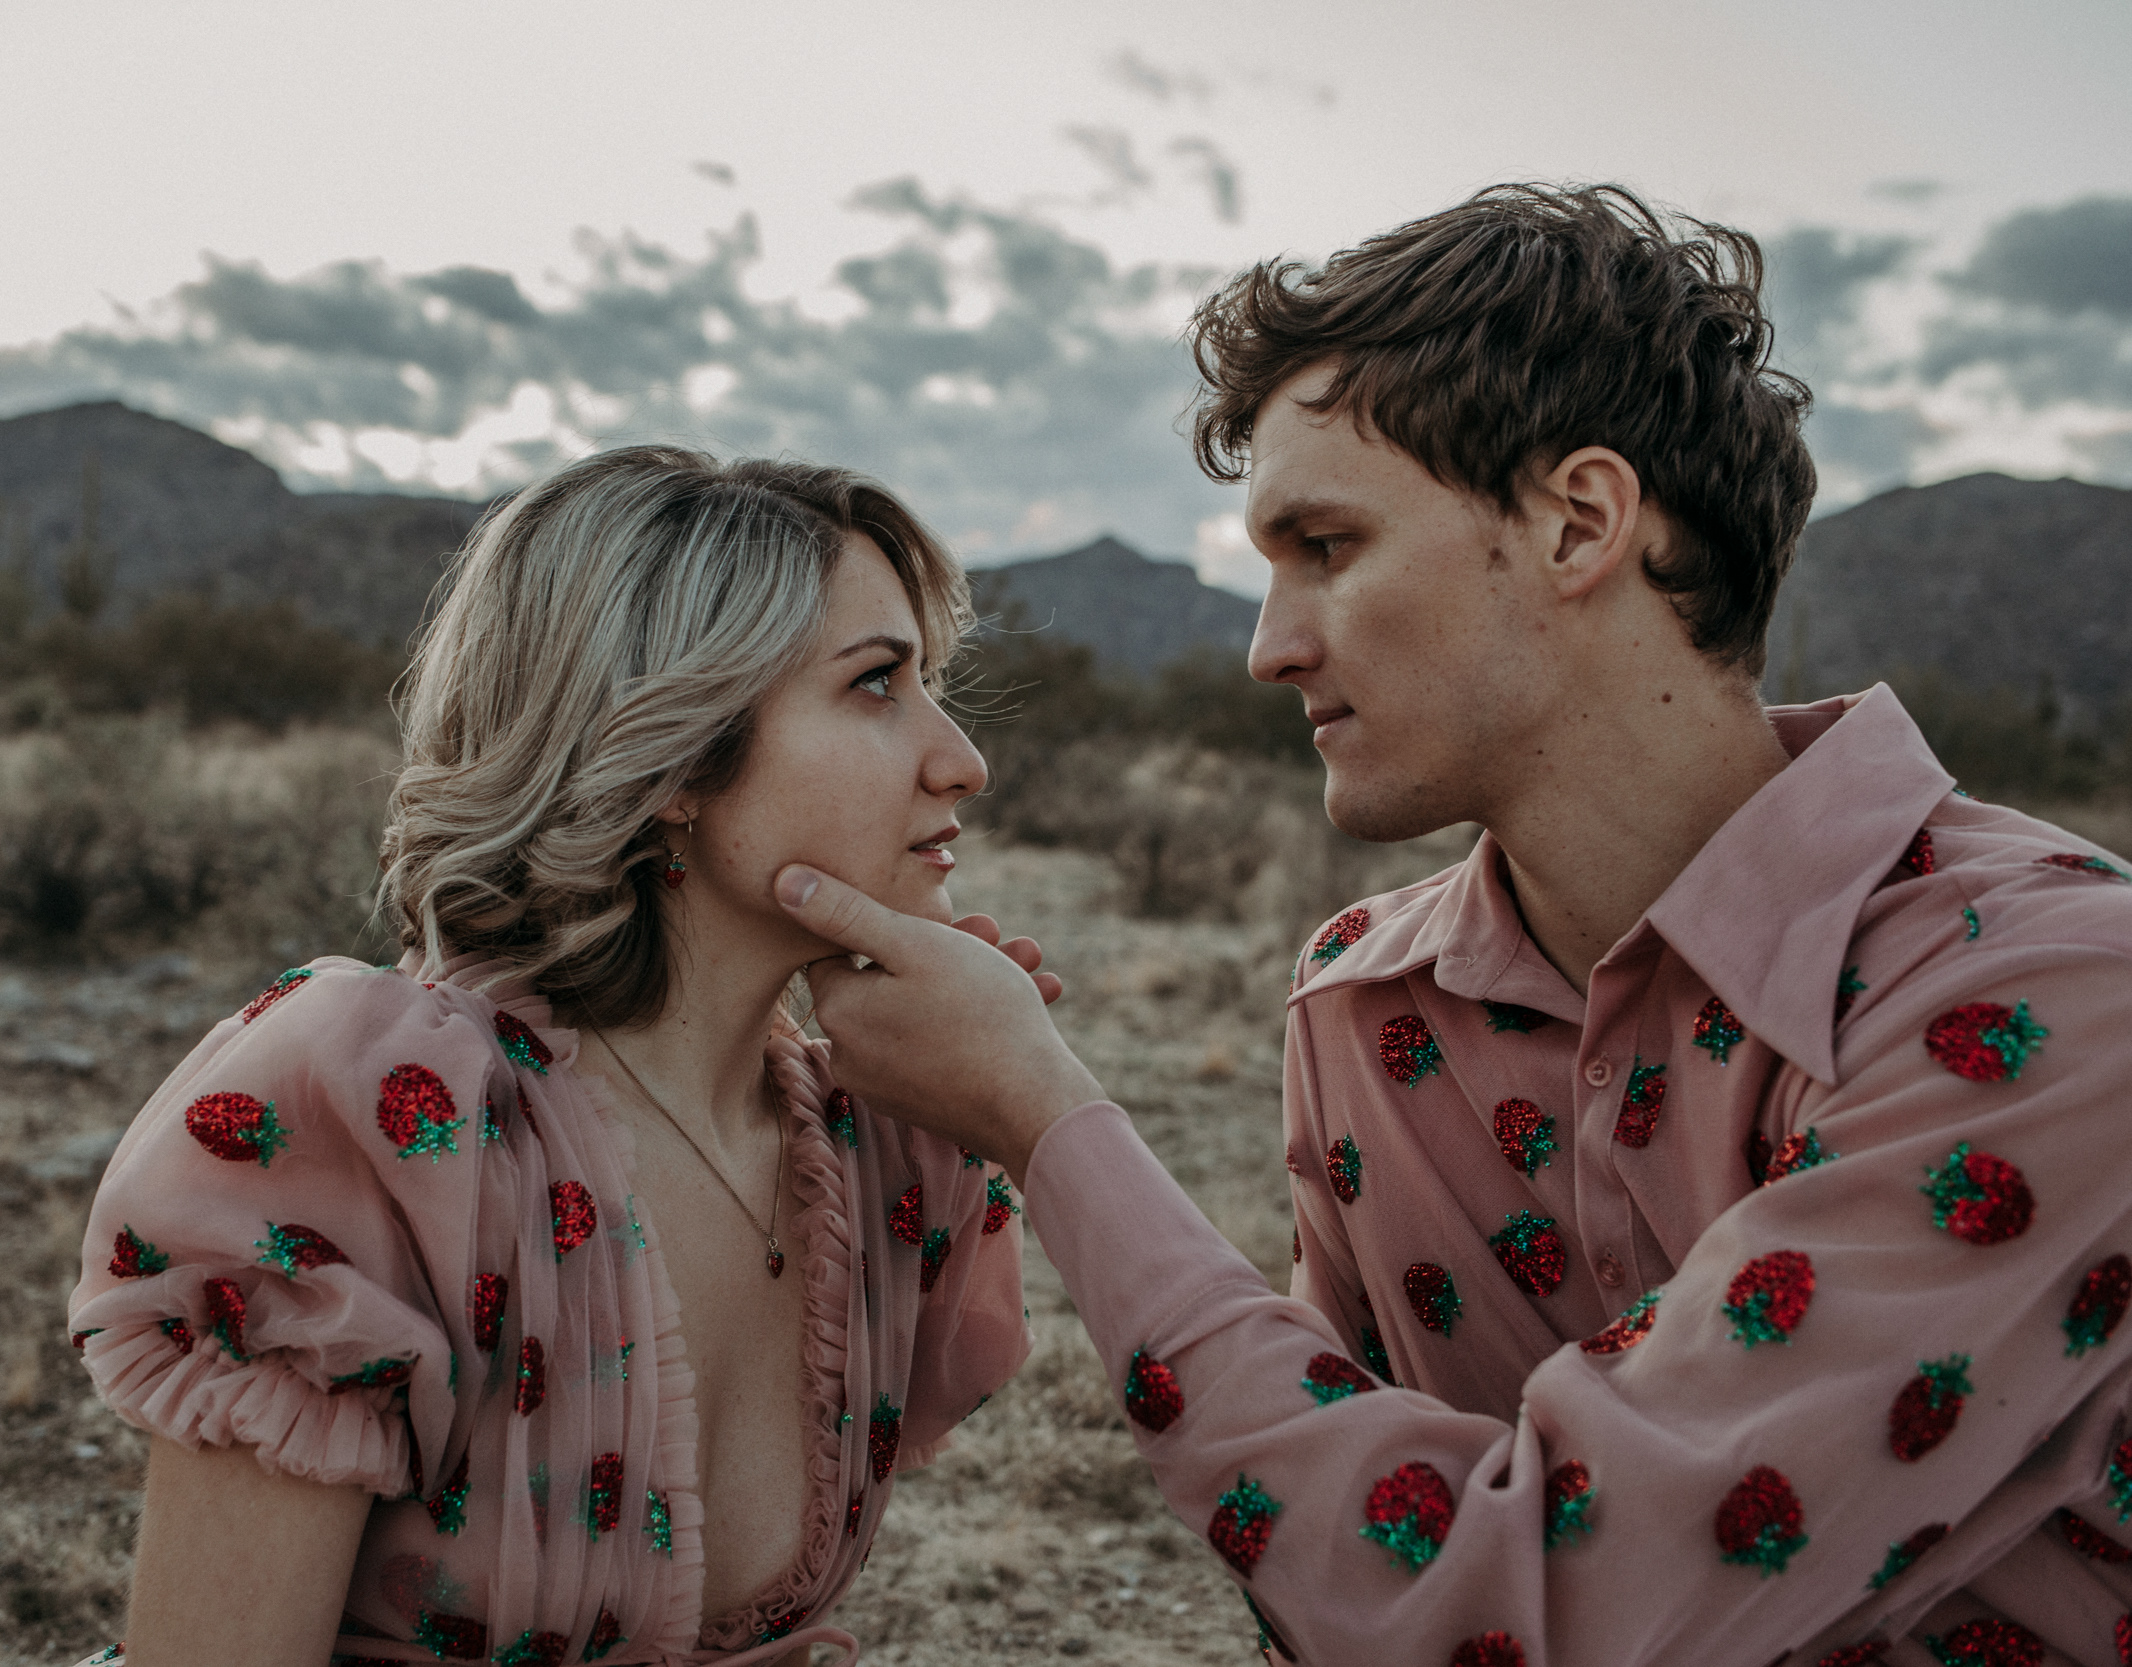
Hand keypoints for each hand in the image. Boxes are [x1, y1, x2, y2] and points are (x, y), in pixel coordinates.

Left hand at [778, 864, 1103, 1182]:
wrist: (1034, 1108)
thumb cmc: (977, 1015)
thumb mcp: (912, 944)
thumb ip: (845, 912)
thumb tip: (781, 882)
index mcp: (839, 1010)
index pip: (838, 949)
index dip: (889, 925)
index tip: (935, 917)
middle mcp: (850, 1054)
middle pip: (888, 979)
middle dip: (946, 949)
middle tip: (994, 931)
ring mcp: (885, 1084)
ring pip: (922, 1010)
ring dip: (973, 979)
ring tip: (1025, 958)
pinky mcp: (920, 1102)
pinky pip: (939, 1045)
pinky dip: (974, 1020)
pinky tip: (1029, 995)